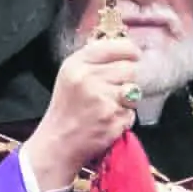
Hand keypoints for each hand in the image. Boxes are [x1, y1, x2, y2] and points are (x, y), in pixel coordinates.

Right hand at [21, 37, 144, 189]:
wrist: (57, 144)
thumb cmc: (66, 110)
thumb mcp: (70, 76)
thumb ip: (93, 61)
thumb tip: (126, 49)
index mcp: (76, 64)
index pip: (114, 47)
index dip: (130, 50)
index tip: (135, 55)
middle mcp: (88, 79)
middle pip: (129, 69)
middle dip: (127, 79)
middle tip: (113, 91)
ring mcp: (102, 100)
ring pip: (134, 91)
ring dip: (126, 100)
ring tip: (107, 107)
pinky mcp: (113, 119)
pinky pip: (131, 113)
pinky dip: (124, 118)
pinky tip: (107, 122)